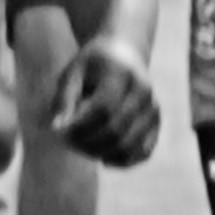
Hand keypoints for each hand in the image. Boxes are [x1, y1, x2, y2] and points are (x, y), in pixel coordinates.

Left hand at [43, 49, 161, 166]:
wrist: (125, 53)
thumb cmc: (92, 66)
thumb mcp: (72, 73)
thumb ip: (64, 99)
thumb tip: (57, 129)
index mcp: (122, 73)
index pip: (103, 110)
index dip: (79, 127)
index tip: (59, 131)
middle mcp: (144, 91)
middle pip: (115, 130)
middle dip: (86, 142)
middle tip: (67, 141)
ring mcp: (153, 109)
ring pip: (128, 145)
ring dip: (99, 153)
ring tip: (82, 146)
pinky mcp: (157, 124)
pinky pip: (143, 153)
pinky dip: (122, 161)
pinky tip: (103, 158)